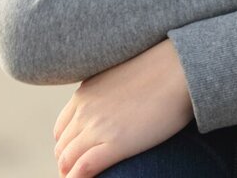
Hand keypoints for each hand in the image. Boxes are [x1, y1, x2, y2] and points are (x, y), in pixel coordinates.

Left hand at [52, 39, 193, 177]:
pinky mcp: (115, 144)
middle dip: (67, 164)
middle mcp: (84, 110)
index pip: (61, 129)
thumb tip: (111, 108)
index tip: (77, 158)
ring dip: (70, 175)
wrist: (175, 69)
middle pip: (62, 147)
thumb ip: (105, 94)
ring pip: (67, 160)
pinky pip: (84, 168)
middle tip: (80, 175)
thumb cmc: (156, 73)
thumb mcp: (117, 78)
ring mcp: (97, 127)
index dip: (66, 147)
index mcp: (84, 94)